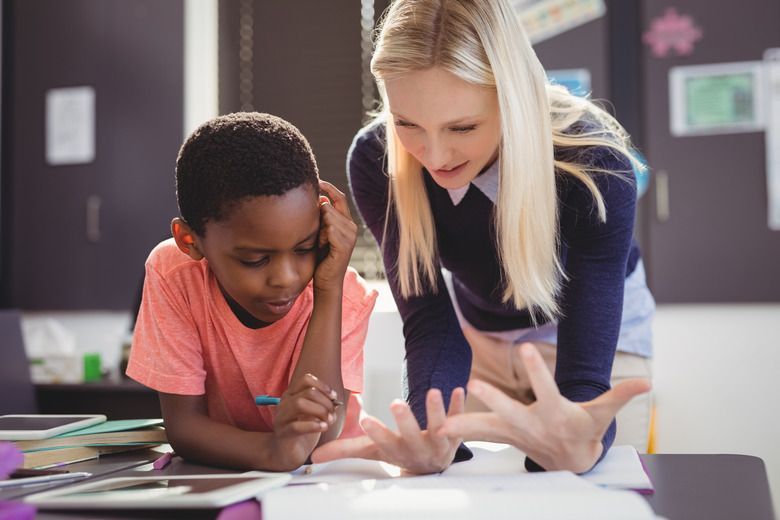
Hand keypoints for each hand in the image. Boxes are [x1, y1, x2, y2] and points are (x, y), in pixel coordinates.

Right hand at [270, 373, 339, 468]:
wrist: (288, 453)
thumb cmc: (303, 431)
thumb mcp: (314, 414)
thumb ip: (323, 405)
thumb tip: (337, 402)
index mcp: (292, 395)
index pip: (306, 379)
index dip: (323, 386)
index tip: (334, 397)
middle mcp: (284, 403)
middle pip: (308, 392)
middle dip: (326, 402)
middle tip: (333, 415)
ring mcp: (281, 418)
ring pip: (300, 404)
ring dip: (320, 411)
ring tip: (329, 421)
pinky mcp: (282, 434)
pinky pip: (296, 426)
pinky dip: (313, 425)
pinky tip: (323, 427)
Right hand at [311, 387, 465, 474]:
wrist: (433, 466)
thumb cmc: (398, 452)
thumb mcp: (372, 452)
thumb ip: (345, 450)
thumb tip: (313, 458)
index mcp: (395, 451)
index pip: (383, 443)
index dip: (376, 433)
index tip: (366, 421)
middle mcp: (417, 449)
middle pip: (411, 435)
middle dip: (405, 421)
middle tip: (397, 403)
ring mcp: (439, 442)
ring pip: (438, 427)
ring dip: (435, 410)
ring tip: (432, 391)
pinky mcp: (456, 433)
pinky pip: (460, 419)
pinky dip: (459, 405)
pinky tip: (459, 389)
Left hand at [314, 180, 357, 291]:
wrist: (326, 280)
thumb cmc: (321, 257)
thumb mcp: (320, 232)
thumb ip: (322, 216)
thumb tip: (320, 197)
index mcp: (347, 222)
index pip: (339, 197)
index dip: (328, 187)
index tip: (317, 180)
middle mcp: (351, 226)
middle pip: (328, 206)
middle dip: (317, 219)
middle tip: (318, 237)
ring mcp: (350, 236)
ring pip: (327, 216)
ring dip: (319, 229)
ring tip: (321, 243)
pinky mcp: (345, 245)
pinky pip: (329, 229)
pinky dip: (321, 237)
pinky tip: (322, 248)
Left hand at [439, 343, 650, 473]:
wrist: (570, 463)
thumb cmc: (586, 432)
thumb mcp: (603, 414)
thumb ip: (621, 395)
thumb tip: (649, 382)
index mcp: (556, 415)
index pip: (547, 389)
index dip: (538, 370)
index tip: (528, 348)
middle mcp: (532, 426)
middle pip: (510, 411)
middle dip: (492, 399)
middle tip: (473, 383)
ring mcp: (515, 434)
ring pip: (488, 428)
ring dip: (466, 424)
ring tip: (442, 424)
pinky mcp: (503, 436)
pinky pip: (480, 433)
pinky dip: (462, 429)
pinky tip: (440, 427)